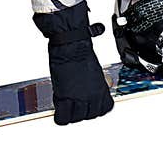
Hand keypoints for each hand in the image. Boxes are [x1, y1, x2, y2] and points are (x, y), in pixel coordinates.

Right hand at [33, 2, 113, 125]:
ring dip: (71, 114)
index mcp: (102, 88)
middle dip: (83, 111)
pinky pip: (63, 117)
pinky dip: (60, 117)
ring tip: (66, 106)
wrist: (70, 43)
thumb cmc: (80, 50)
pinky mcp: (64, 97)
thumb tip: (90, 90)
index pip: (104, 109)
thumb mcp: (94, 70)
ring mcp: (79, 98)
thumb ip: (94, 84)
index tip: (90, 103)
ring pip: (77, 118)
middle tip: (75, 104)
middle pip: (90, 115)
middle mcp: (93, 96)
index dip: (95, 107)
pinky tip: (59, 110)